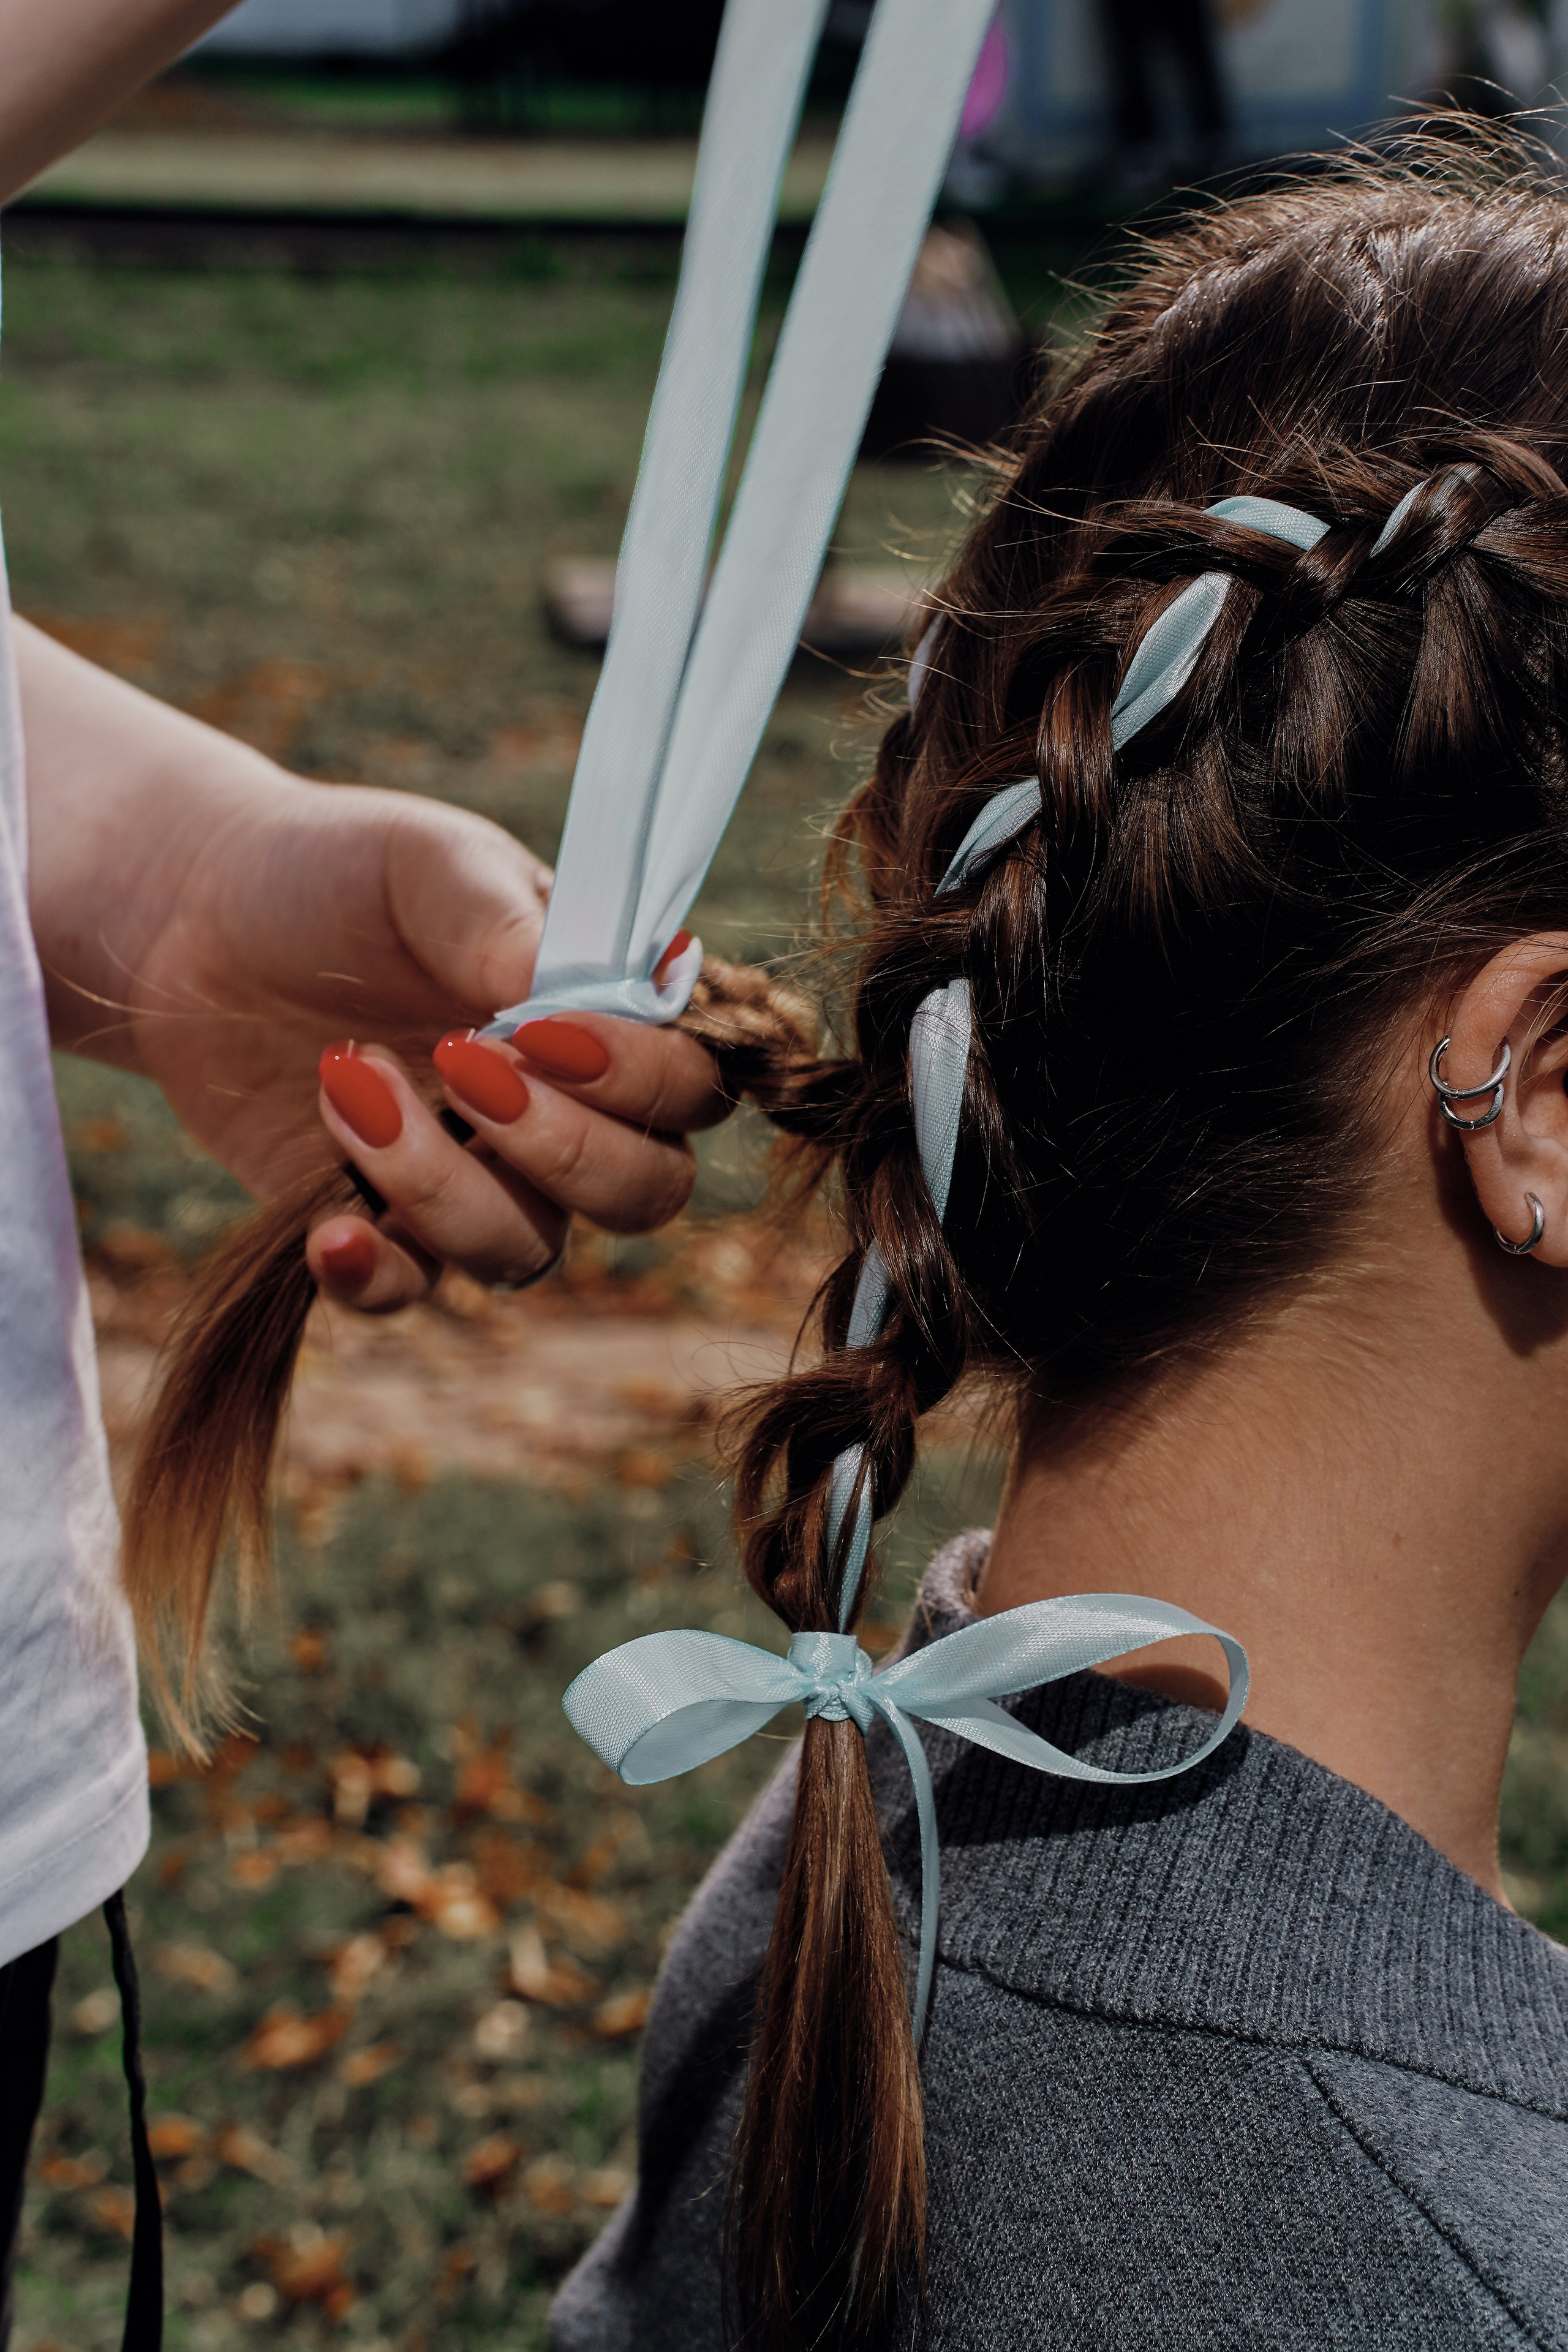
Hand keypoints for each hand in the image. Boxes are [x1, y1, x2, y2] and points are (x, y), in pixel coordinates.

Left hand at [141, 786, 724, 1307]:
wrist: (199, 912)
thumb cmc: (341, 872)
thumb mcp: (424, 860)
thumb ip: (496, 919)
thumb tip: (553, 990)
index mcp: (606, 1019)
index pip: (689, 1086)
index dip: (638, 1080)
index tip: (541, 1029)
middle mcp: (567, 1115)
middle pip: (643, 1192)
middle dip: (563, 1148)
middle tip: (460, 1062)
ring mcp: (480, 1179)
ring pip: (526, 1248)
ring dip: (442, 1185)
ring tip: (351, 1081)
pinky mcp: (382, 1224)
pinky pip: (408, 1290)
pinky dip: (375, 1275)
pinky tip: (332, 1231)